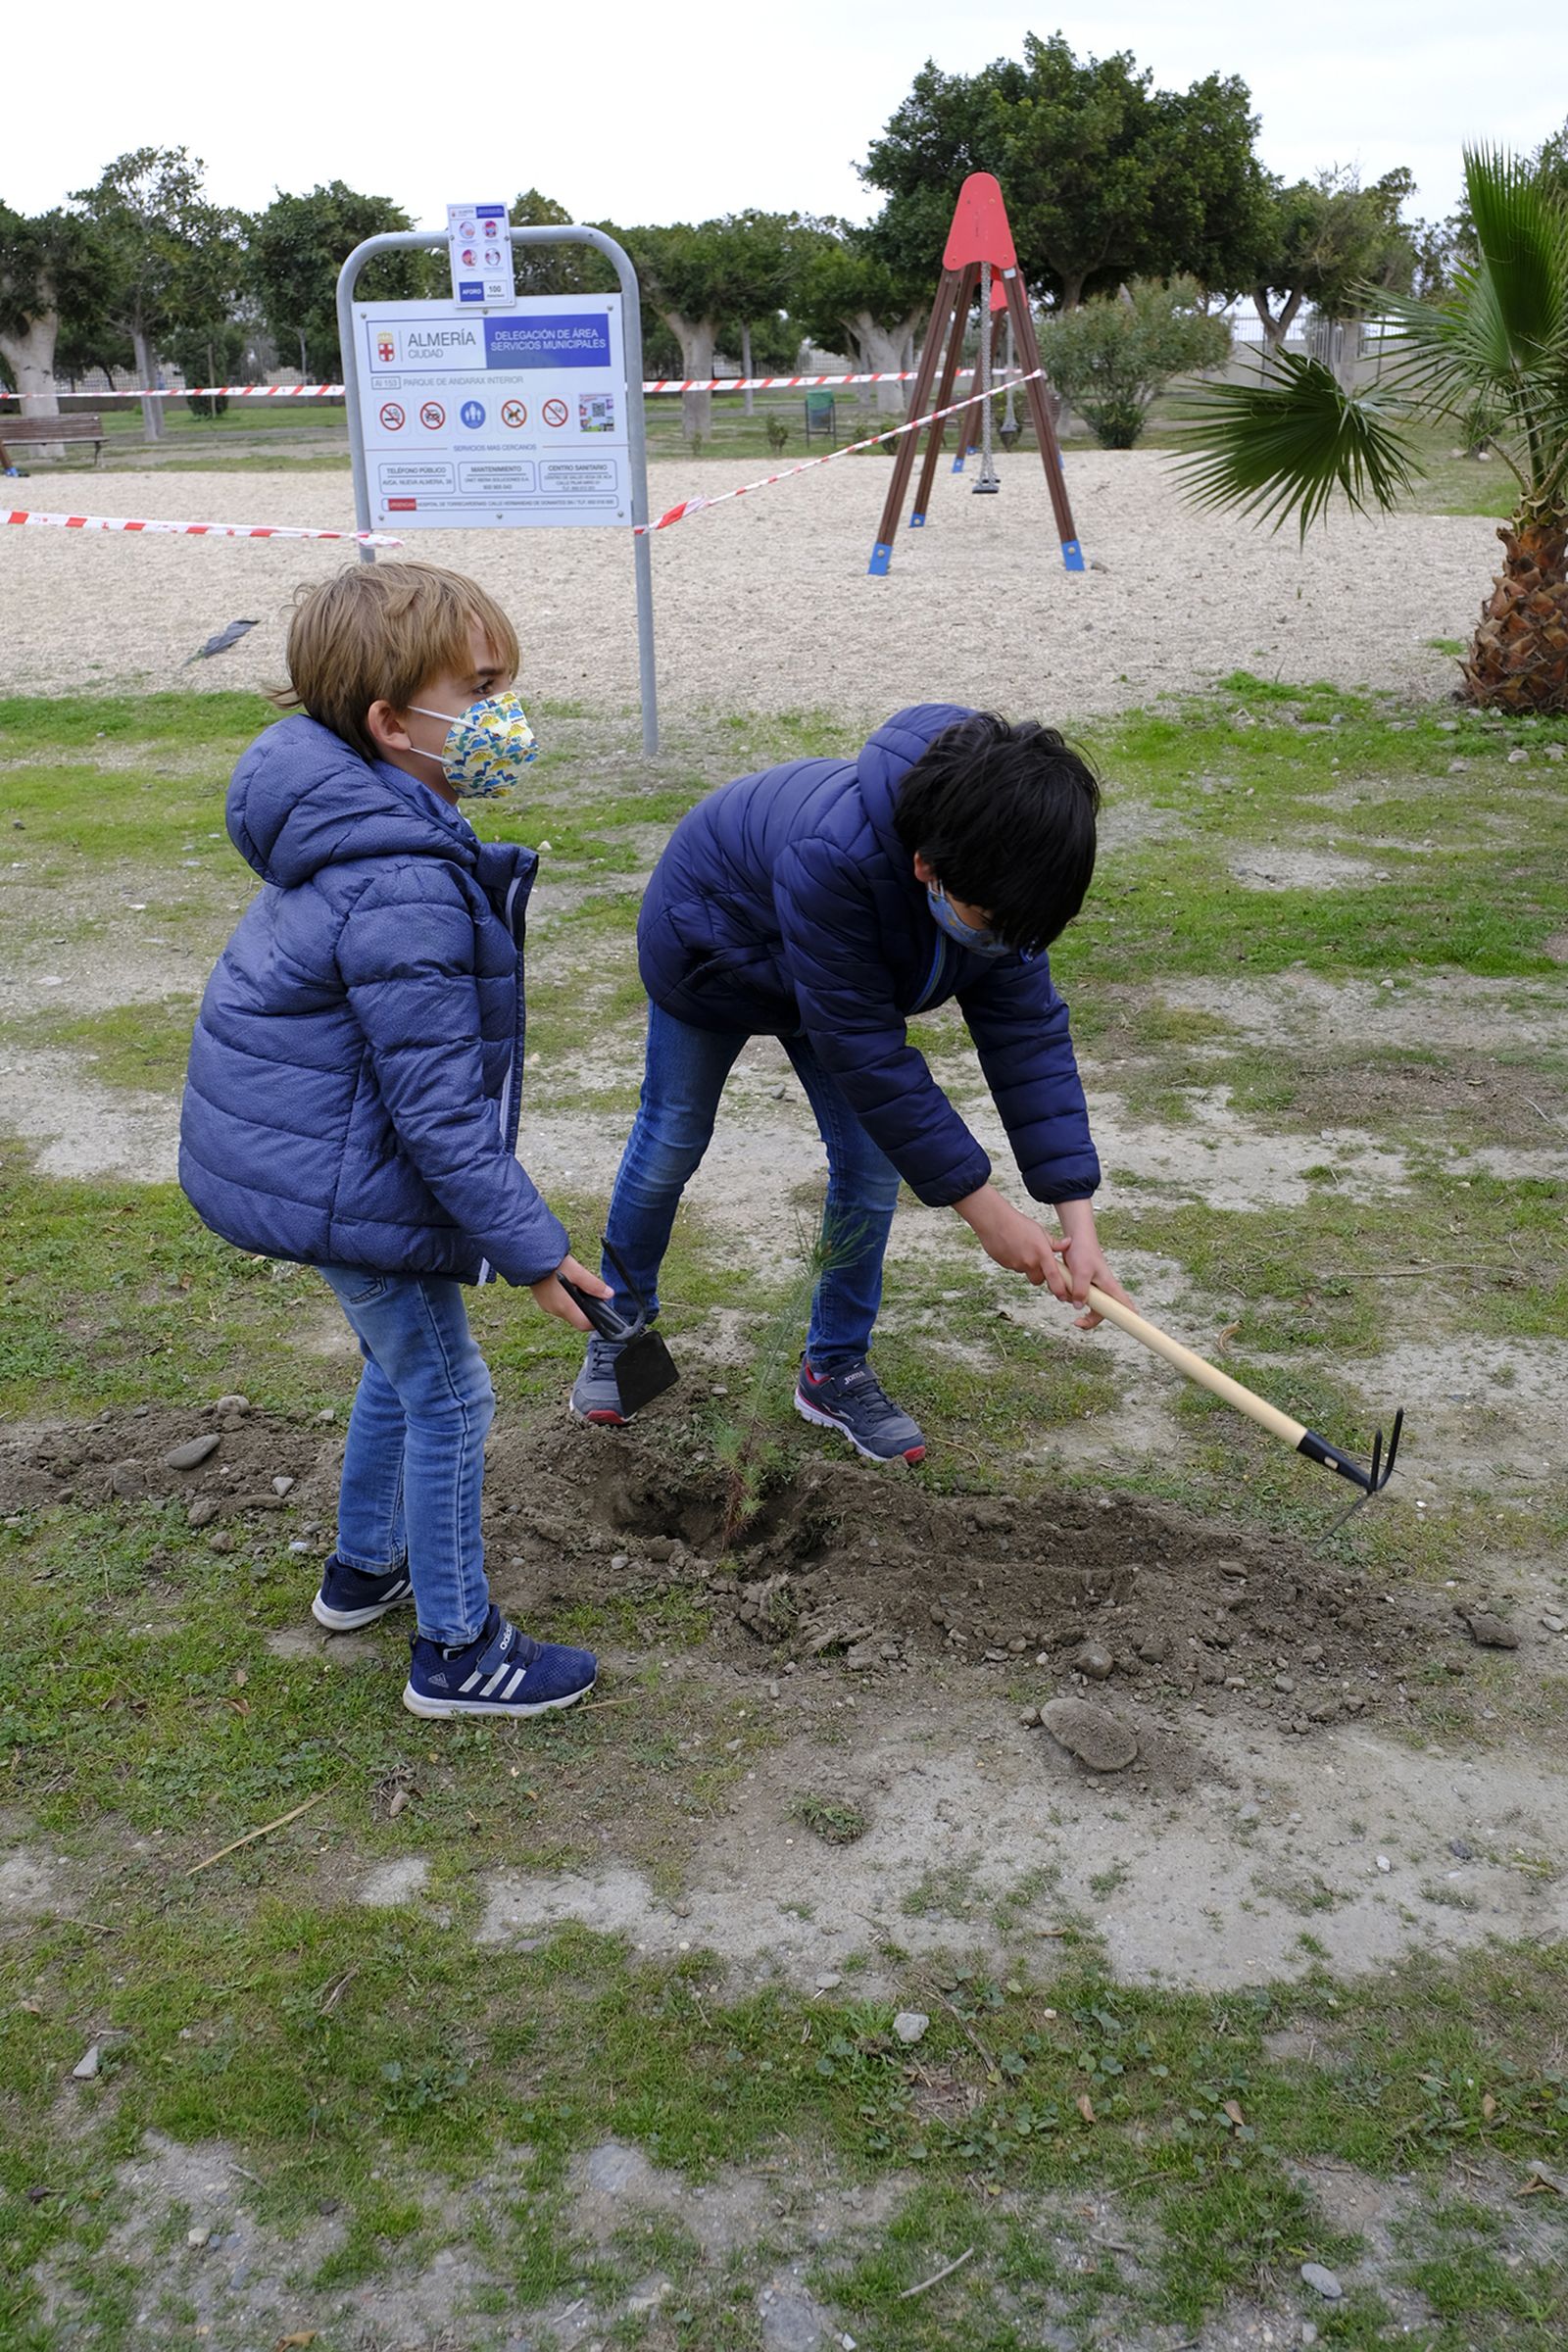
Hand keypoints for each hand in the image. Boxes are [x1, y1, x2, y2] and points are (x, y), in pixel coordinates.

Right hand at [530, 1253, 611, 1331]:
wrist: (529, 1258)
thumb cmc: (551, 1264)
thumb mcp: (577, 1271)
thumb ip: (594, 1284)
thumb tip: (608, 1294)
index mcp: (564, 1306)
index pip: (583, 1325)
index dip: (595, 1321)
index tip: (602, 1312)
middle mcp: (555, 1310)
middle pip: (576, 1318)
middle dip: (586, 1309)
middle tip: (592, 1294)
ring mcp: (547, 1306)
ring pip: (567, 1311)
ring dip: (576, 1304)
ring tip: (578, 1286)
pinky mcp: (543, 1301)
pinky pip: (558, 1305)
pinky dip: (566, 1300)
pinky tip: (567, 1286)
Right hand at [954, 1184, 1073, 1300]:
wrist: (995, 1221)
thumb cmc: (1018, 1223)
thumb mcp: (1040, 1231)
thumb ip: (1054, 1243)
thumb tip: (1067, 1244)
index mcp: (1041, 1253)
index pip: (1054, 1277)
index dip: (1060, 1290)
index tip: (1064, 1296)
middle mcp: (1029, 1262)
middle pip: (1038, 1280)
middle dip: (1040, 1275)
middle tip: (1038, 1263)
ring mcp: (1016, 1265)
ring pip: (1025, 1272)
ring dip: (1026, 1266)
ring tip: (1022, 1249)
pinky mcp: (1005, 1265)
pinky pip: (1013, 1267)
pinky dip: (1015, 1261)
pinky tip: (1012, 1248)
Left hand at [1050, 1199, 1133, 1330]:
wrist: (1076, 1239)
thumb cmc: (1083, 1252)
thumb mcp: (1081, 1271)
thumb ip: (1080, 1289)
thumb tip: (1079, 1306)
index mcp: (1109, 1287)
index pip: (1125, 1306)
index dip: (1129, 1318)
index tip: (1130, 1328)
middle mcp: (1103, 1290)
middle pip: (1101, 1313)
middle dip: (1088, 1319)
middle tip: (1077, 1322)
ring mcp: (1092, 1288)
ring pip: (1084, 1305)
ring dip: (1072, 1300)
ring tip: (1066, 1287)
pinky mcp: (1081, 1285)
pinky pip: (1074, 1296)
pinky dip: (1066, 1294)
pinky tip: (1062, 1284)